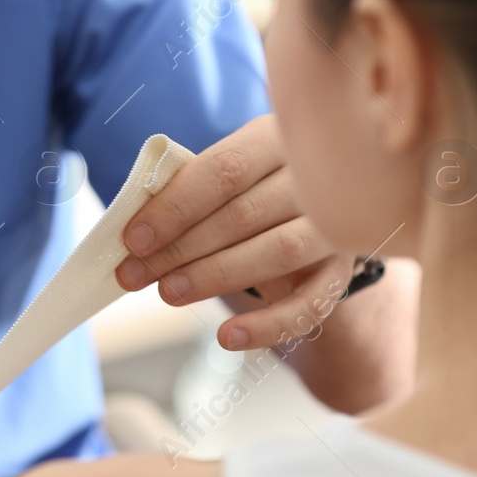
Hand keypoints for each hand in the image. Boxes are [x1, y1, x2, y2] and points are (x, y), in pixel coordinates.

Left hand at [115, 114, 359, 350]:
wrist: (316, 210)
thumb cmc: (251, 189)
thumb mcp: (225, 174)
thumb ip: (186, 190)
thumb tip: (136, 233)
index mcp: (277, 139)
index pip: (224, 170)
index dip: (175, 207)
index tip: (134, 239)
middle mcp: (315, 178)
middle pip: (244, 214)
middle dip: (181, 249)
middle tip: (135, 274)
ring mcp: (335, 226)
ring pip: (278, 252)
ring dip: (214, 276)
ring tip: (168, 293)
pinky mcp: (342, 272)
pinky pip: (311, 306)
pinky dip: (268, 326)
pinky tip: (227, 337)